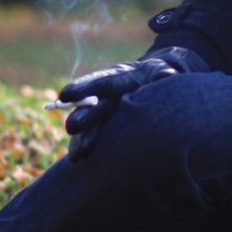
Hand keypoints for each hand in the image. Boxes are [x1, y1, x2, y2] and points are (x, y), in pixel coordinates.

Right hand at [57, 47, 205, 156]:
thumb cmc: (158, 77)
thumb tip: (166, 75)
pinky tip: (78, 159)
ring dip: (82, 139)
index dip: (83, 87)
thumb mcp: (162, 72)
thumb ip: (163, 75)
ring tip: (76, 154)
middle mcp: (107, 96)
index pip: (102, 82)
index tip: (65, 95)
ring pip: (89, 126)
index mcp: (119, 78)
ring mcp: (105, 112)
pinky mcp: (107, 128)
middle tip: (71, 127)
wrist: (156, 85)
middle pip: (91, 107)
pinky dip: (85, 146)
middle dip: (82, 117)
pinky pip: (93, 137)